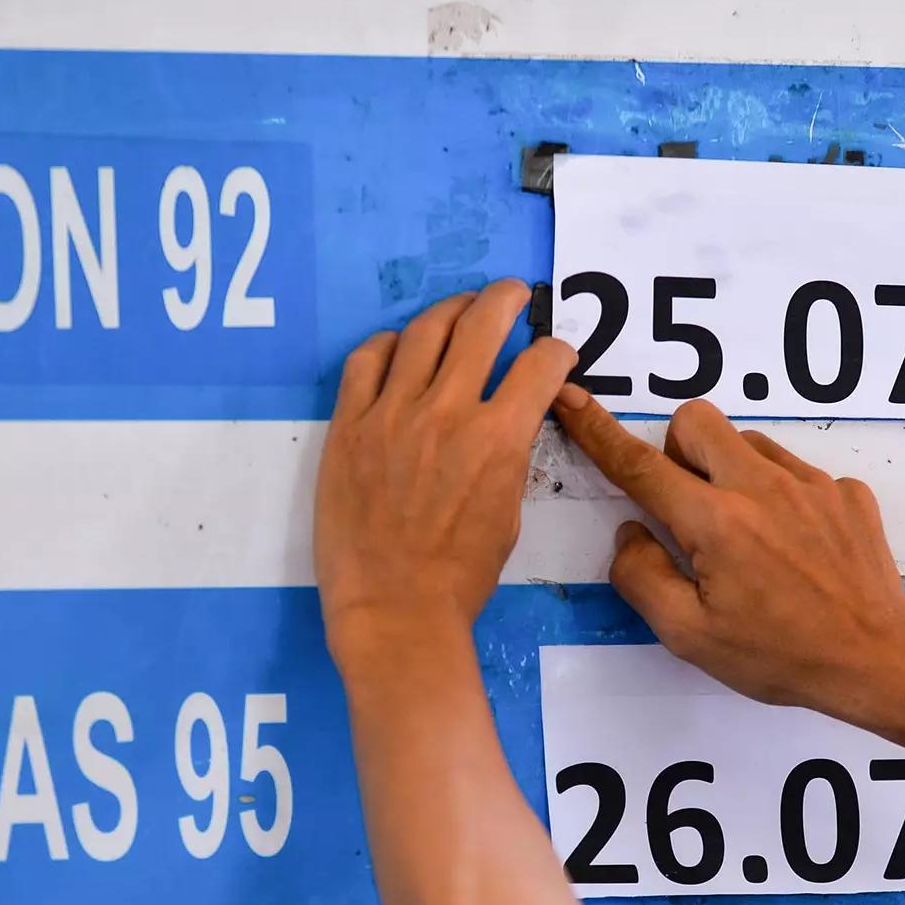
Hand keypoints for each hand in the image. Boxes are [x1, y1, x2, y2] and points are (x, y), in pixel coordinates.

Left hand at [316, 280, 576, 672]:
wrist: (394, 610)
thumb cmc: (461, 576)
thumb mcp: (508, 513)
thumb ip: (509, 457)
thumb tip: (508, 422)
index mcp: (498, 438)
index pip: (540, 365)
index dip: (556, 351)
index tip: (556, 352)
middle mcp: (447, 411)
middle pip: (481, 324)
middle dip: (504, 299)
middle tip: (510, 294)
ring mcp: (392, 414)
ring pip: (423, 331)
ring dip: (449, 311)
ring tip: (459, 310)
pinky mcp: (348, 426)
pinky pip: (365, 361)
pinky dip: (387, 344)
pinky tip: (397, 347)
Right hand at [552, 387, 904, 715]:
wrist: (877, 659)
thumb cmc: (780, 655)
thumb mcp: (690, 636)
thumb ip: (643, 577)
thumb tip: (631, 533)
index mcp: (716, 522)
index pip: (641, 465)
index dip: (598, 432)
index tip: (571, 400)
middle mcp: (762, 487)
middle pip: (697, 420)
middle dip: (678, 449)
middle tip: (689, 509)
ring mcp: (811, 484)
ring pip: (748, 443)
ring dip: (731, 474)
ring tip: (748, 538)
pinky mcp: (847, 493)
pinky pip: (796, 472)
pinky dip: (781, 497)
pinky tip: (795, 550)